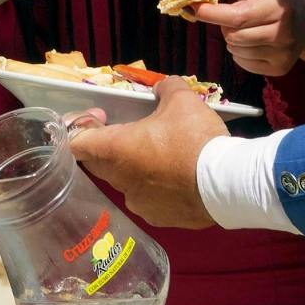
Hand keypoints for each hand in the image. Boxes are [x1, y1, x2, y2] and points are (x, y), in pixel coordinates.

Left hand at [66, 78, 226, 229]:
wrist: (228, 184)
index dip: (81, 126)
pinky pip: (147, 198)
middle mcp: (120, 180)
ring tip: (159, 153)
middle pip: (97, 162)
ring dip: (133, 166)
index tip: (102, 116)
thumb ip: (166, 88)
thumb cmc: (196, 139)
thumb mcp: (182, 100)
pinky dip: (154, 186)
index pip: (76, 142)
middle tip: (130, 130)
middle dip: (108, 145)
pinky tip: (175, 176)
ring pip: (124, 181)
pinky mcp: (158, 217)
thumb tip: (163, 87)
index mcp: (115, 150)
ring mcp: (138, 202)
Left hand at [187, 0, 304, 75]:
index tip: (191, 6)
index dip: (208, 12)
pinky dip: (240, 52)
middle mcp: (281, 33)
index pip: (235, 16)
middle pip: (232, 36)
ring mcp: (282, 53)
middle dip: (224, 24)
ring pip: (235, 50)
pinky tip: (253, 39)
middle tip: (236, 13)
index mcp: (275, 7)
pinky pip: (244, 63)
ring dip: (232, 38)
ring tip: (248, 26)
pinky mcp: (281, 67)